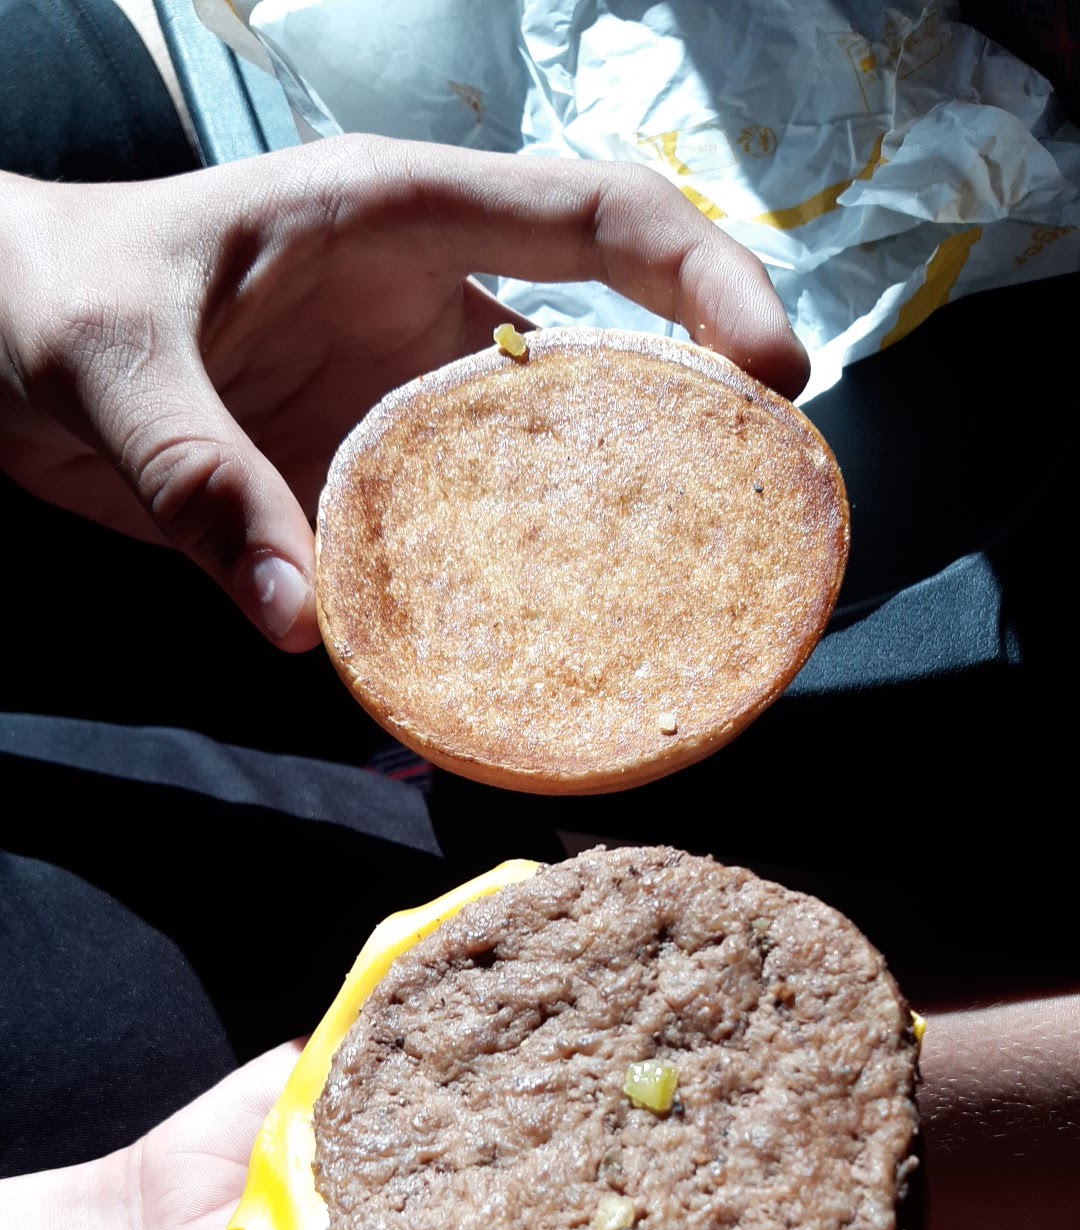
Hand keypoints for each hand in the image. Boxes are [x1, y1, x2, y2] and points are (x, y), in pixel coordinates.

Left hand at [0, 136, 806, 649]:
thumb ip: (199, 479)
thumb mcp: (110, 362)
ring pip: (541, 463)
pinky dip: (491, 605)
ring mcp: (400, 402)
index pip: (599, 218)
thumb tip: (306, 626)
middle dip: (696, 423)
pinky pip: (454, 546)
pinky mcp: (363, 483)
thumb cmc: (43, 295)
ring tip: (669, 617)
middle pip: (608, 349)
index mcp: (399, 222)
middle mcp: (425, 310)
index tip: (770, 374)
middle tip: (763, 519)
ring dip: (603, 534)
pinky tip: (516, 673)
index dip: (707, 276)